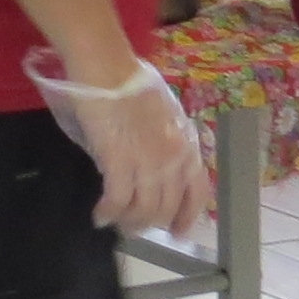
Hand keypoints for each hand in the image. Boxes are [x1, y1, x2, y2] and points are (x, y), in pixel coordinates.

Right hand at [60, 58, 210, 234]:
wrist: (108, 68)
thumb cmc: (133, 81)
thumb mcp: (166, 113)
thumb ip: (168, 141)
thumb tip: (156, 162)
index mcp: (187, 145)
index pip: (198, 192)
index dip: (187, 216)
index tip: (178, 230)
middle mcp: (172, 159)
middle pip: (166, 207)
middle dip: (150, 223)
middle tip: (135, 229)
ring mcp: (147, 162)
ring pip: (143, 210)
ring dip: (129, 222)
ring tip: (117, 224)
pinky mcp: (119, 161)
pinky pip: (117, 200)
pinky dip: (108, 212)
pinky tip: (100, 216)